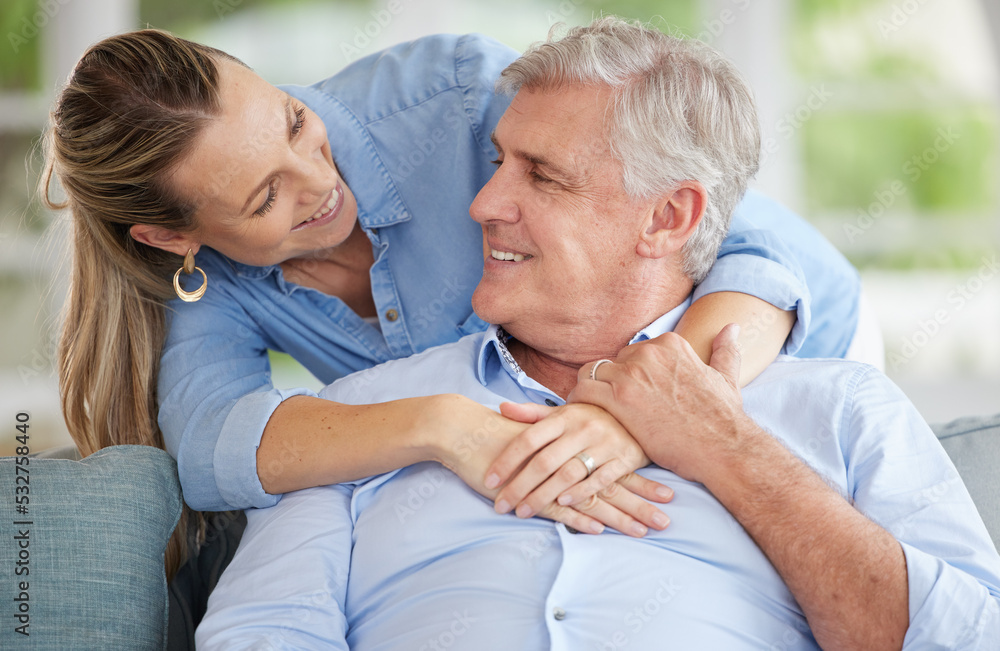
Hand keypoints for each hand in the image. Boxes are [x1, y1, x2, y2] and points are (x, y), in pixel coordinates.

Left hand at [483, 402, 672, 536]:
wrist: (638, 413)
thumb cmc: (590, 417)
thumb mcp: (562, 412)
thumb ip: (532, 414)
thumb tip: (501, 408)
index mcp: (563, 416)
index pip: (528, 439)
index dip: (507, 460)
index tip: (490, 481)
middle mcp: (581, 428)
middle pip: (544, 461)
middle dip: (520, 486)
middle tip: (501, 506)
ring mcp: (603, 443)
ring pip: (568, 473)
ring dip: (543, 495)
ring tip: (523, 511)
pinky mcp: (623, 458)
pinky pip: (599, 478)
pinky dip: (580, 492)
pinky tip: (563, 503)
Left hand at [568, 324, 748, 483]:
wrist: (722, 448)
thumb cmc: (723, 418)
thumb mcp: (726, 378)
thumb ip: (725, 350)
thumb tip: (732, 327)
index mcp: (670, 344)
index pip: (633, 352)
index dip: (629, 375)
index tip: (630, 393)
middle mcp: (648, 352)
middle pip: (612, 363)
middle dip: (610, 384)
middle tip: (611, 407)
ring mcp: (632, 373)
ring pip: (593, 373)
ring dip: (591, 391)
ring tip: (592, 410)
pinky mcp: (619, 398)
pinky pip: (584, 390)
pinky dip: (579, 401)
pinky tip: (584, 415)